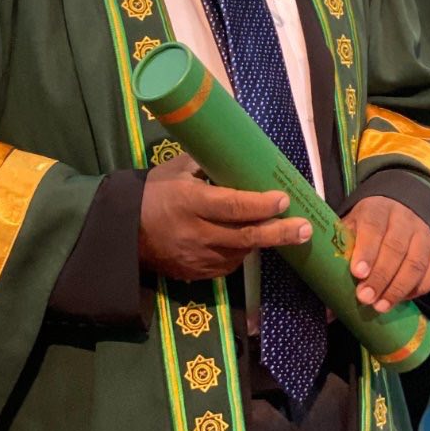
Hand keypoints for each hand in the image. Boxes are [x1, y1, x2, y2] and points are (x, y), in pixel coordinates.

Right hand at [139, 152, 311, 280]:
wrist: (124, 231)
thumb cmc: (153, 192)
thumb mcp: (176, 169)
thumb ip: (207, 165)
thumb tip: (239, 156)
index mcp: (191, 202)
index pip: (233, 206)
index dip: (261, 204)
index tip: (284, 198)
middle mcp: (196, 233)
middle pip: (246, 236)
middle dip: (279, 233)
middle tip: (305, 229)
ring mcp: (197, 258)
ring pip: (240, 252)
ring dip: (262, 241)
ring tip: (280, 229)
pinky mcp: (196, 274)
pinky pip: (228, 265)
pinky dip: (241, 252)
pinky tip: (248, 241)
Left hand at [344, 196, 429, 312]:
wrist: (401, 209)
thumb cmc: (368, 226)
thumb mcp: (352, 229)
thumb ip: (339, 255)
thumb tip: (326, 305)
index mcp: (377, 208)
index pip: (373, 226)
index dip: (366, 250)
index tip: (358, 273)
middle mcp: (404, 218)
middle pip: (395, 248)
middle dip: (380, 276)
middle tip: (365, 298)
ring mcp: (424, 234)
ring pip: (416, 262)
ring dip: (398, 288)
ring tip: (381, 306)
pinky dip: (419, 289)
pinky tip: (403, 299)